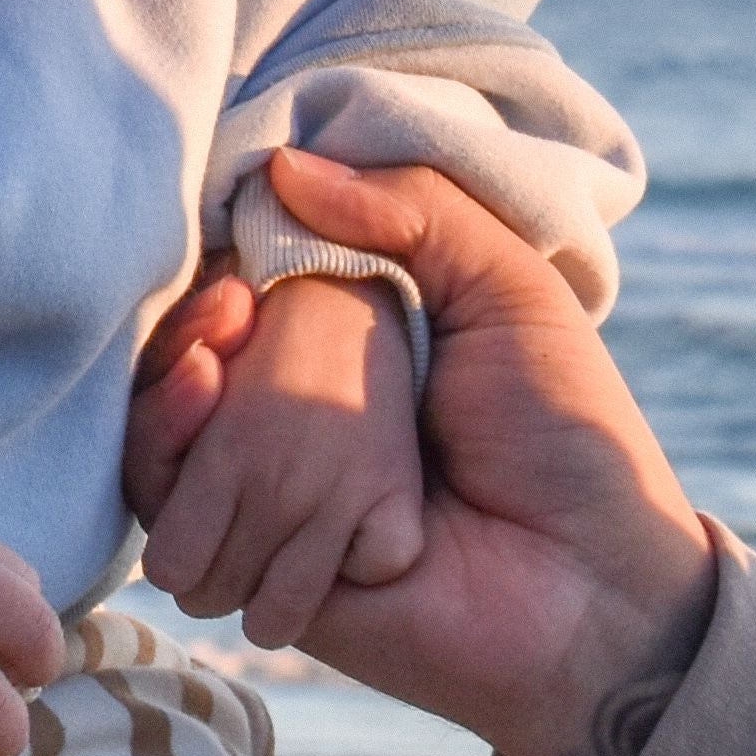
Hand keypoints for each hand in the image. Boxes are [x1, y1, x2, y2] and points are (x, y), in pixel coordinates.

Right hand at [133, 149, 714, 755]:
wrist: (594, 591)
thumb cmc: (567, 436)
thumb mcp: (511, 292)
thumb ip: (415, 212)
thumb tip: (282, 164)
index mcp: (352, 357)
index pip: (244, 299)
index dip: (220, 271)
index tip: (238, 257)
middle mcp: (299, 427)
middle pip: (185, 368)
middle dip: (186, 329)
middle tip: (229, 311)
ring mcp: (270, 500)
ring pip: (160, 440)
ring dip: (167, 396)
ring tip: (211, 364)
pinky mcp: (253, 570)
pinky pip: (167, 520)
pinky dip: (167, 462)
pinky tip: (205, 419)